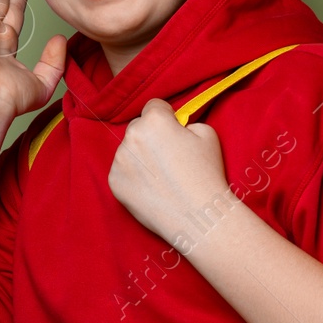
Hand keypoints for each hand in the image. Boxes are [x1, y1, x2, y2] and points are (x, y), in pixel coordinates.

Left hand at [108, 99, 234, 245]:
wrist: (197, 217)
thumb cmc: (205, 175)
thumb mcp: (207, 134)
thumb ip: (187, 122)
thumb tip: (175, 126)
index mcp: (154, 120)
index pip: (154, 106)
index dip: (167, 117)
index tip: (174, 131)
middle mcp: (132, 136)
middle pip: (139, 127)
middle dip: (151, 136)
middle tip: (169, 157)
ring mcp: (120, 160)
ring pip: (129, 150)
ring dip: (141, 157)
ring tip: (163, 177)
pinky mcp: (114, 182)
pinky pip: (122, 170)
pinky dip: (134, 176)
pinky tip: (153, 188)